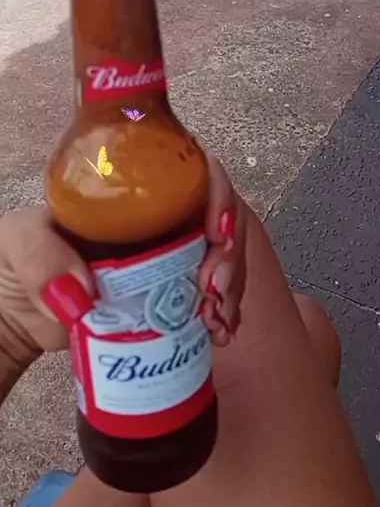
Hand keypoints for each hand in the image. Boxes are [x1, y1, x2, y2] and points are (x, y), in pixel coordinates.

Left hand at [0, 156, 245, 369]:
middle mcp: (158, 217)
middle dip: (230, 254)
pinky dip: (222, 316)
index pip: (190, 172)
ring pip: (221, 259)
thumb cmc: (17, 260)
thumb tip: (85, 297)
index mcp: (131, 190)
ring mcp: (168, 258)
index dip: (217, 195)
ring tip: (217, 322)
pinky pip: (209, 299)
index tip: (216, 234)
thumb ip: (41, 257)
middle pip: (217, 218)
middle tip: (215, 290)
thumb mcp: (18, 241)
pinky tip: (218, 334)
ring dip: (231, 289)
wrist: (17, 314)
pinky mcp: (170, 296)